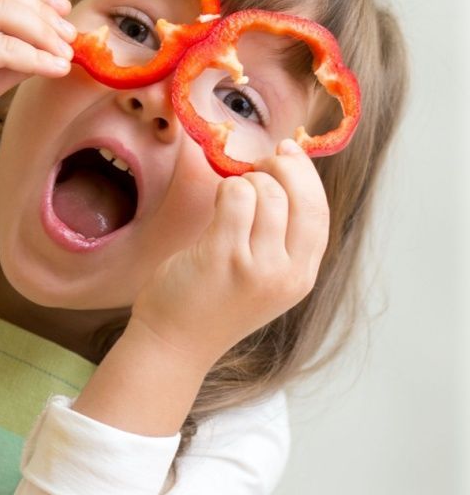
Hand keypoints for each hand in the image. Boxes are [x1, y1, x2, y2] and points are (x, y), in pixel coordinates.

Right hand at [0, 0, 75, 168]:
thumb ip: (11, 52)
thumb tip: (54, 42)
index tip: (62, 9)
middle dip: (43, 14)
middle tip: (71, 35)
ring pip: (4, 14)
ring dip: (43, 33)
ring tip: (67, 53)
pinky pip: (1, 46)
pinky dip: (34, 57)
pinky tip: (54, 68)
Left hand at [130, 140, 329, 372]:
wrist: (175, 343)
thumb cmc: (213, 302)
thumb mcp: (264, 279)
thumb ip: (281, 239)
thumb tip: (287, 171)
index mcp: (301, 278)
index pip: (319, 214)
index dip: (306, 177)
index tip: (289, 152)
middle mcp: (286, 274)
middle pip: (302, 198)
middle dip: (281, 169)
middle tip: (257, 166)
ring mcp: (256, 267)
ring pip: (266, 192)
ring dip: (245, 182)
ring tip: (229, 198)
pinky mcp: (223, 256)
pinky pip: (235, 196)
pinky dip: (226, 189)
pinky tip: (216, 203)